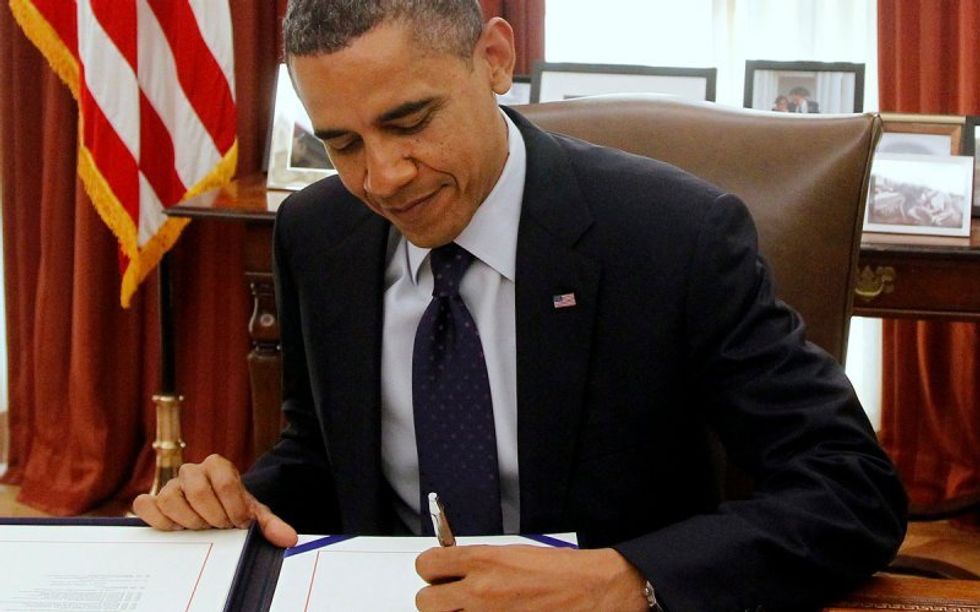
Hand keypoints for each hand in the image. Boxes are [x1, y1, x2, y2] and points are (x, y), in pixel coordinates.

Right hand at [132, 454, 297, 547]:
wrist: (214, 510)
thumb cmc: (233, 509)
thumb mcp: (253, 514)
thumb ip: (270, 524)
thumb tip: (288, 539)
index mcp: (218, 466)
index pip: (225, 482)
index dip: (233, 507)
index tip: (238, 523)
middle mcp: (192, 471)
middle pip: (197, 488)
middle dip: (211, 514)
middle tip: (219, 526)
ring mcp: (171, 485)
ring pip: (170, 497)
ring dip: (187, 519)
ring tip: (200, 528)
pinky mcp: (154, 500)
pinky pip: (145, 505)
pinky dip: (158, 519)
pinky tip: (176, 528)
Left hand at [415, 544, 648, 611]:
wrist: (594, 592)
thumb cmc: (564, 571)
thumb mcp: (516, 554)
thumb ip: (482, 563)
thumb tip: (460, 570)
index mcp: (484, 561)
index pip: (428, 564)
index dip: (432, 569)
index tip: (439, 572)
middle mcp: (480, 591)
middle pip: (425, 601)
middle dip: (436, 599)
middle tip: (452, 597)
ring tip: (472, 610)